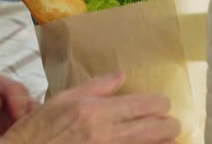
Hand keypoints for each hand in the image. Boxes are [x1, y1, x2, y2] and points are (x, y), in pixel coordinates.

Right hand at [0, 71, 180, 143]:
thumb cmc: (40, 129)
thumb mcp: (65, 99)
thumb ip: (97, 86)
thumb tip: (121, 74)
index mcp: (97, 112)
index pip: (145, 105)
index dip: (161, 104)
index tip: (163, 104)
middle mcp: (106, 134)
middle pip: (156, 129)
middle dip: (169, 125)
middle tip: (172, 123)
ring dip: (163, 141)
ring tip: (168, 137)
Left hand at [0, 72, 38, 143]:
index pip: (15, 87)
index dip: (19, 99)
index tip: (18, 114)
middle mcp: (11, 96)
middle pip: (30, 101)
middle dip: (30, 113)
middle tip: (26, 127)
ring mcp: (16, 113)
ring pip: (35, 115)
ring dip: (33, 124)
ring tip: (26, 134)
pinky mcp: (17, 128)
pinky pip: (30, 128)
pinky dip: (30, 133)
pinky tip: (24, 138)